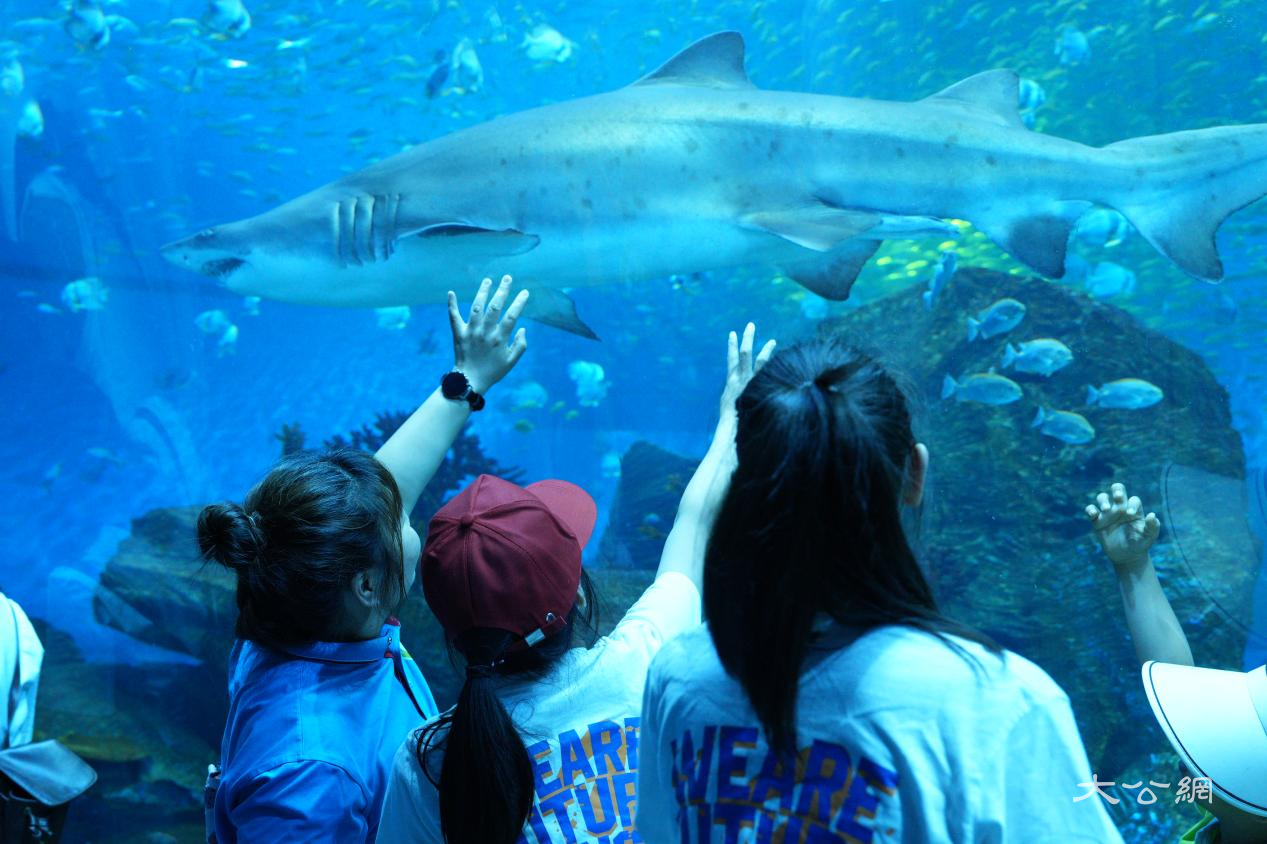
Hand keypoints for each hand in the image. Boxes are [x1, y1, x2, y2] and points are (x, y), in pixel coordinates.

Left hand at [447, 275, 528, 394]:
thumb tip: (522, 328)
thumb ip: (520, 345)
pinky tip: (450, 292)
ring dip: (482, 292)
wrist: (470, 380)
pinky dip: (451, 304)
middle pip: (495, 307)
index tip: (524, 292)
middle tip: (507, 278)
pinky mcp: (458, 333)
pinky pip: (454, 317)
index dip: (519, 303)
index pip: (512, 316)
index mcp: (500, 338)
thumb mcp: (511, 361)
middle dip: (502, 290)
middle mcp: (485, 332)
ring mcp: (471, 331)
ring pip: (476, 307)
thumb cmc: (493, 371)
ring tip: (488, 280)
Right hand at [721, 322, 775, 419]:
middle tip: (750, 325)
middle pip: (744, 353)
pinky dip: (778, 369)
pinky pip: (771, 375)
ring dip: (767, 350)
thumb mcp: (730, 405)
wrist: (736, 428)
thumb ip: (736, 396)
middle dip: (747, 338)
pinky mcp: (762, 389)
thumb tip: (739, 397)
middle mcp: (742, 378)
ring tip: (773, 341)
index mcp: (732, 382)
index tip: (732, 333)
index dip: (731, 346)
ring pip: (761, 361)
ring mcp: (753, 383)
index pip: (732, 359)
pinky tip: (787, 362)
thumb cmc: (732, 420)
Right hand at [1085, 482, 1160, 567]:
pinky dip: (1090, 509)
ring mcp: (1108, 514)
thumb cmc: (1140, 543)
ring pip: (1102, 497)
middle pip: (1117, 489)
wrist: (1127, 556)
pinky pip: (1091, 510)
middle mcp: (1120, 508)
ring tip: (1106, 509)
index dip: (1132, 504)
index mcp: (1134, 509)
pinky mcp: (1097, 521)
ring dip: (1103, 500)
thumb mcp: (1149, 536)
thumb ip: (1153, 526)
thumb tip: (1152, 515)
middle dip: (1117, 490)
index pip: (1133, 500)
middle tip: (1118, 496)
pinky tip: (1094, 514)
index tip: (1130, 514)